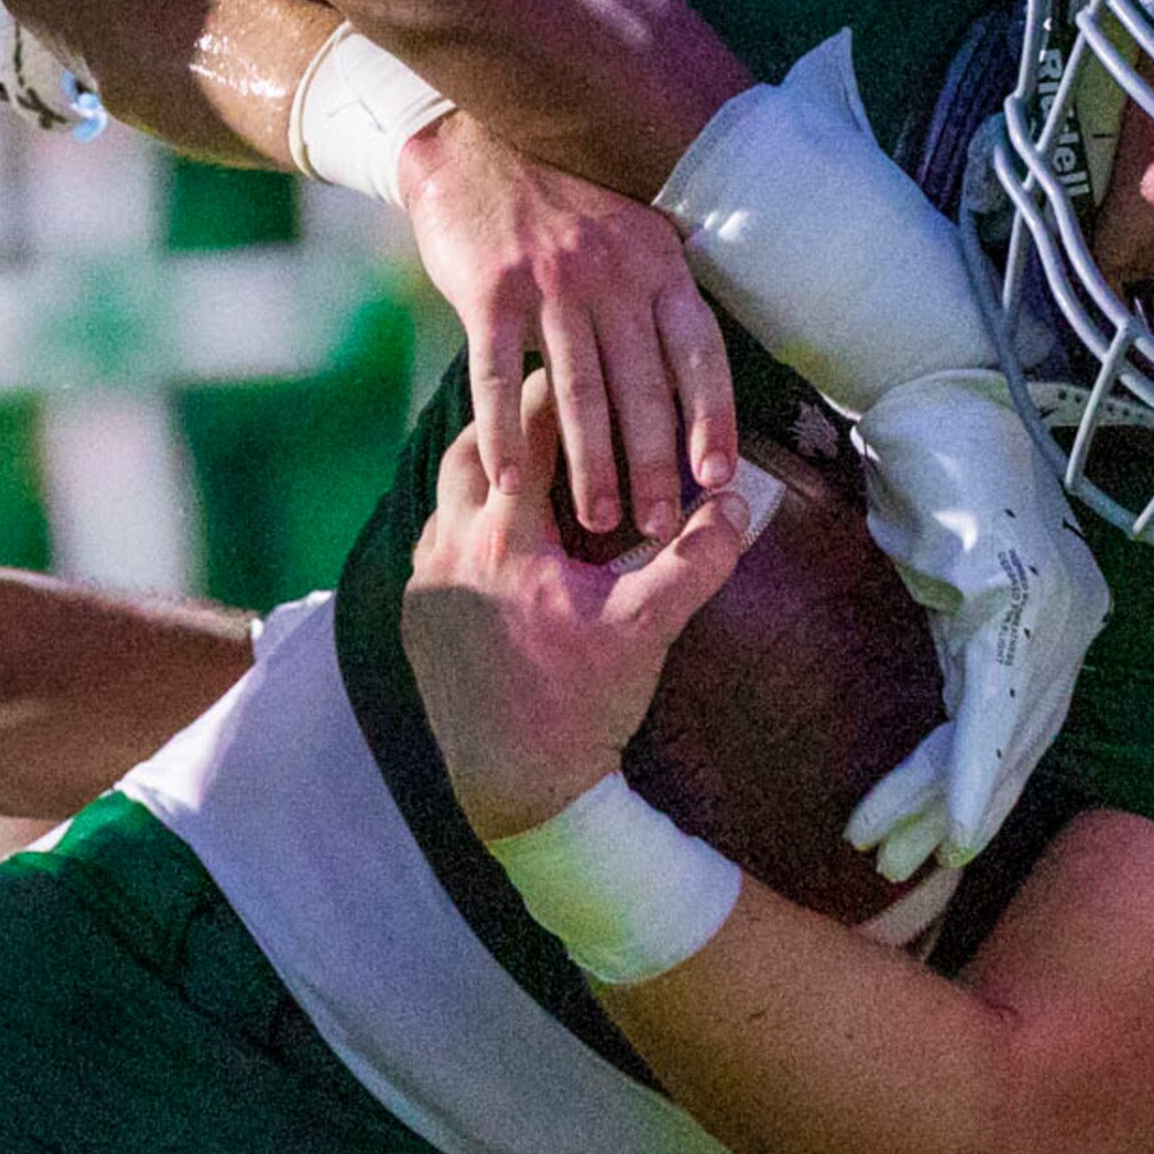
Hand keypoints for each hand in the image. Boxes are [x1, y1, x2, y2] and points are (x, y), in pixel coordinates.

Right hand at [399, 111, 736, 541]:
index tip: (718, 477)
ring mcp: (549, 282)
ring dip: (590, 466)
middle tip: (659, 525)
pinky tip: (509, 481)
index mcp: (657, 262)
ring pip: (579, 393)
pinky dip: (505, 435)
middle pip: (642, 388)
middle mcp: (612, 273)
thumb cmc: (561, 202)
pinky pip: (499, 378)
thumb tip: (693, 381)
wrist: (474, 139)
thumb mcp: (630, 228)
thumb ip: (658, 293)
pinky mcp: (489, 291)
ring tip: (600, 520)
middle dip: (655, 465)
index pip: (700, 353)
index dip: (711, 419)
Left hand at [402, 370, 752, 840]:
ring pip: (449, 489)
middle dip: (516, 419)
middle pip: (475, 444)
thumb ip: (696, 560)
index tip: (589, 366)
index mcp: (505, 533)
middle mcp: (452, 542)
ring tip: (535, 460)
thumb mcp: (647, 630)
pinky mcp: (417, 611)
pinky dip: (471, 514)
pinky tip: (507, 531)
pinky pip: (437, 535)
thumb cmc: (575, 707)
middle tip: (560, 404)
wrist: (509, 787)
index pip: (527, 426)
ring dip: (489, 466)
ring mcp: (426, 577)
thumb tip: (737, 504)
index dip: (563, 388)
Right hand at [842, 370, 1111, 881]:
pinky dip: (967, 773)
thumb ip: (955, 624)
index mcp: (1060, 613)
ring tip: (889, 855)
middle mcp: (1071, 619)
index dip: (972, 785)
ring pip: (1003, 741)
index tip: (930, 837)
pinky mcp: (1015, 603)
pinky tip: (946, 825)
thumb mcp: (943, 564)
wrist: (926, 388)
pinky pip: (994, 711)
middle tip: (906, 869)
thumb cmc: (927, 463)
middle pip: (1018, 745)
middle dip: (959, 814)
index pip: (1019, 722)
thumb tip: (940, 670)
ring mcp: (1050, 612)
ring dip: (941, 806)